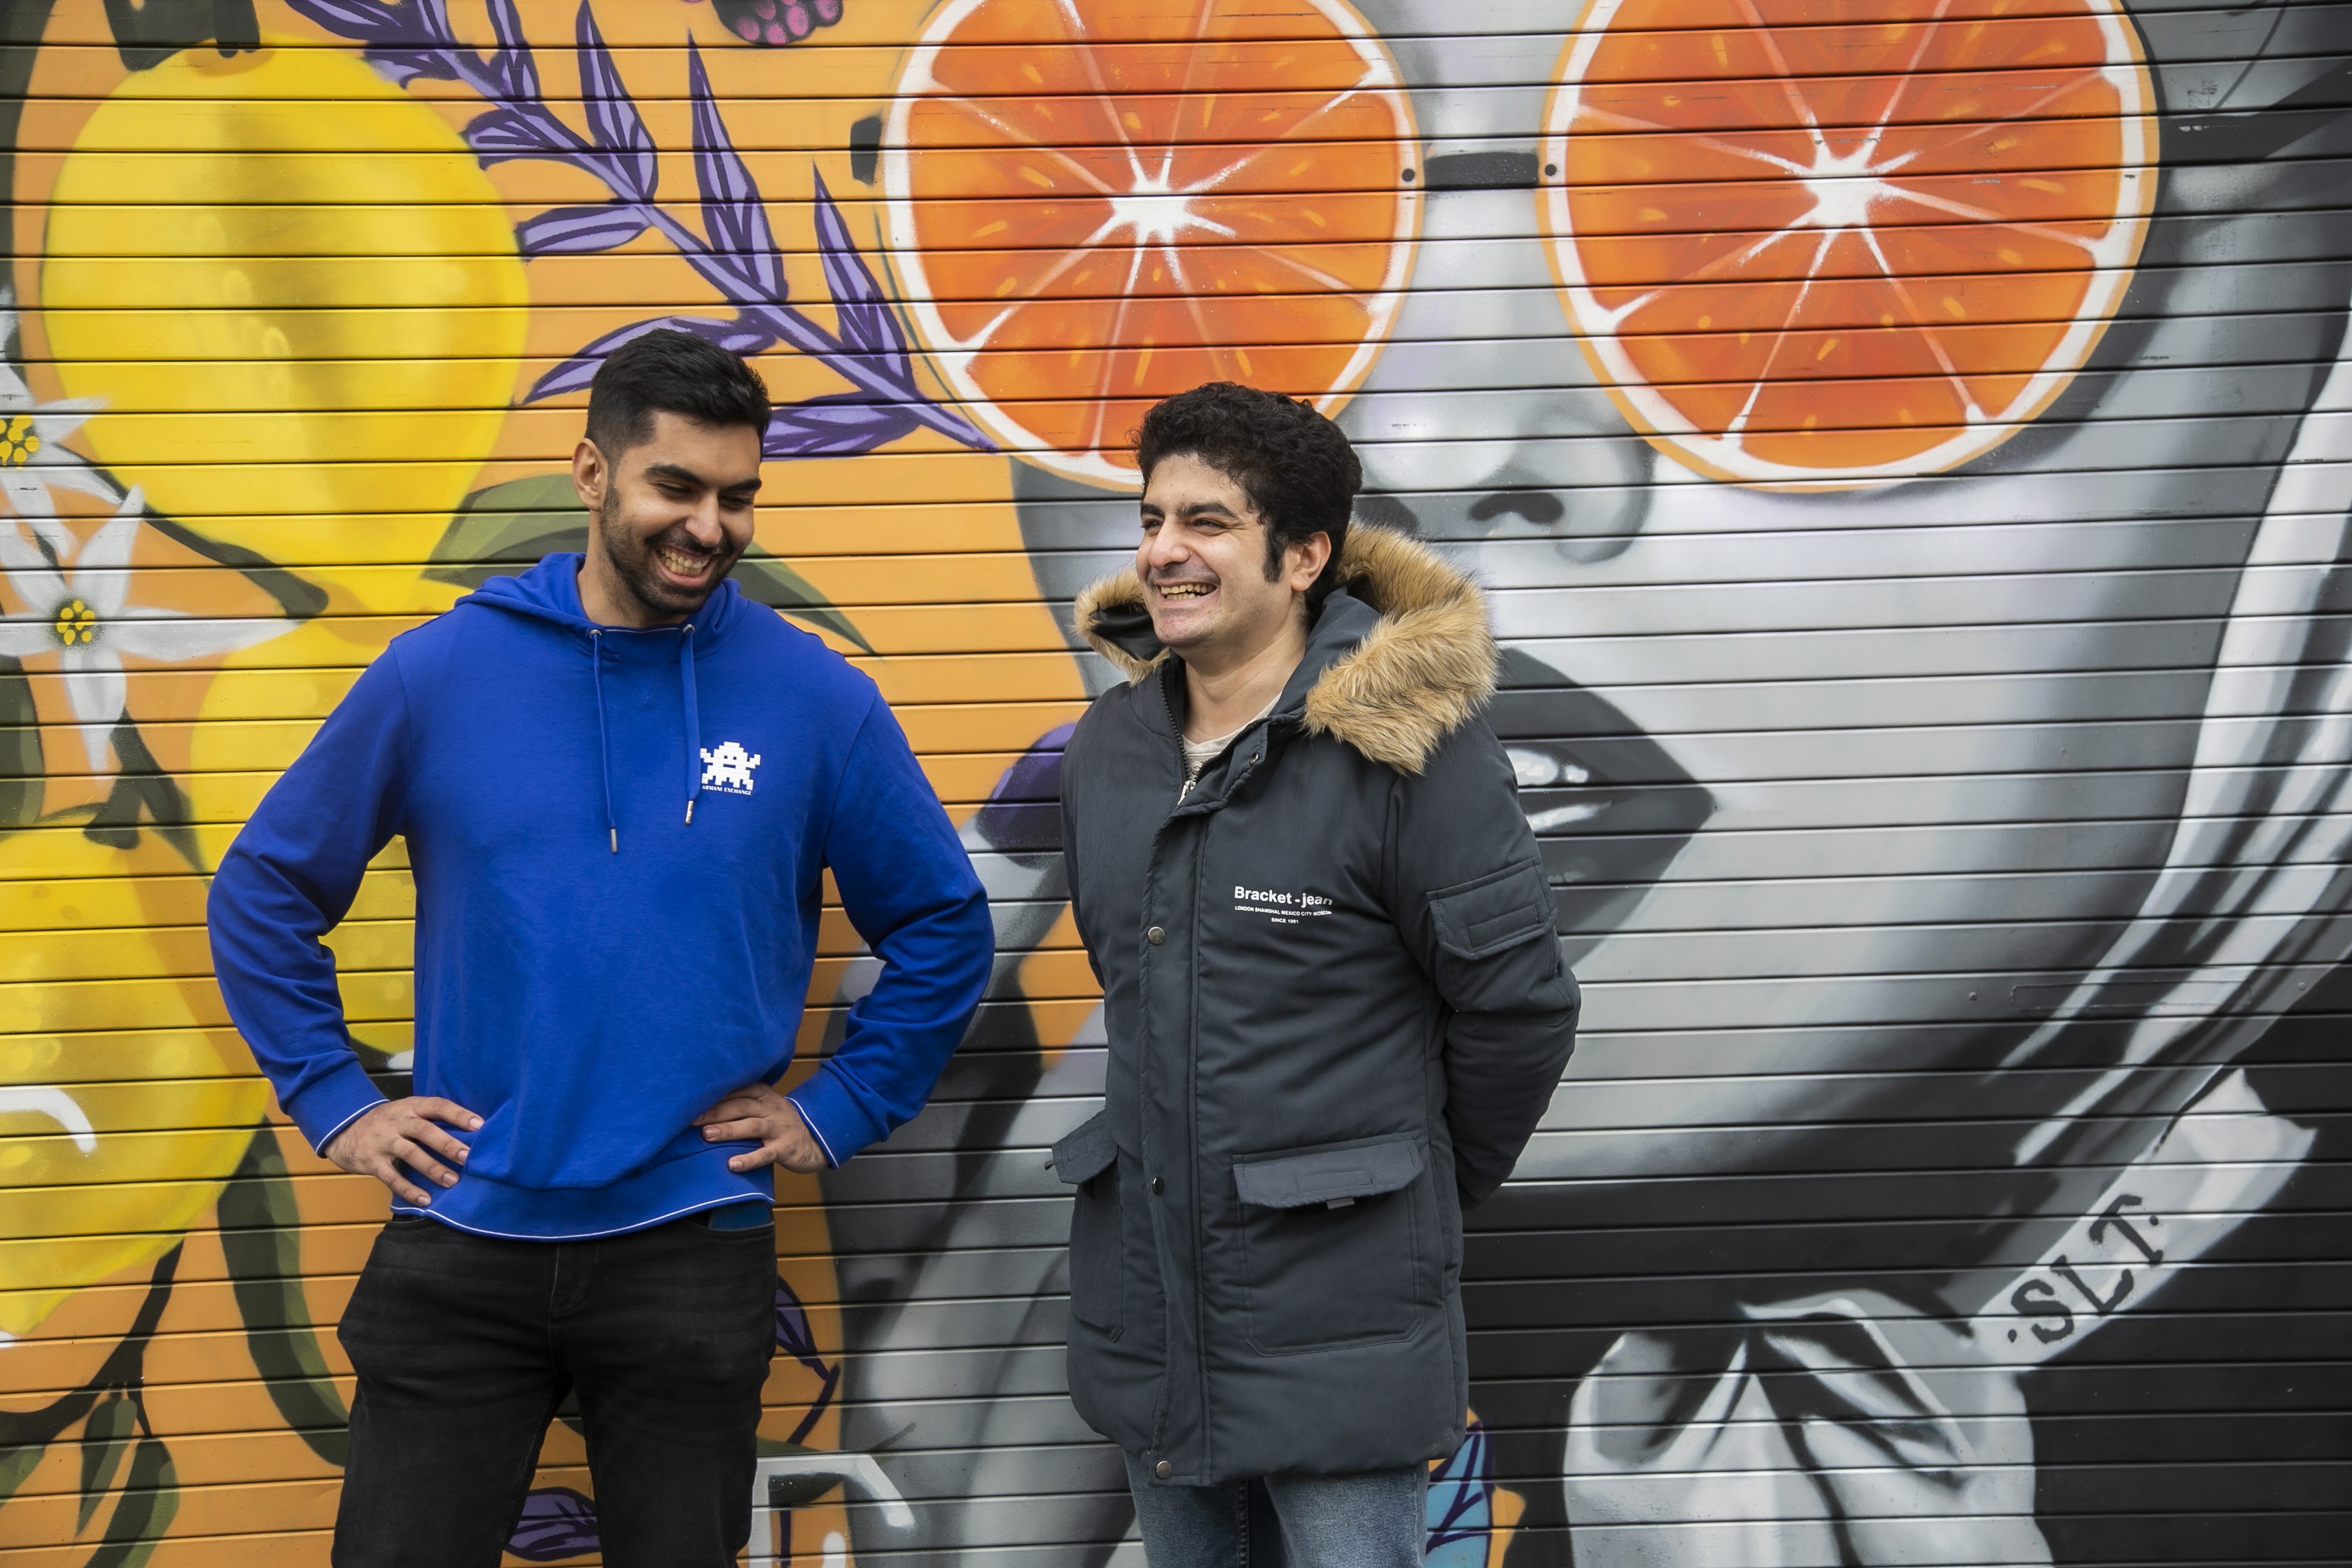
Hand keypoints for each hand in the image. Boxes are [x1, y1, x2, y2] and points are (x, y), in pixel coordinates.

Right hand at [323, 1096, 482, 1206]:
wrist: (345, 1130)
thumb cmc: (389, 1123)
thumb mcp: (407, 1112)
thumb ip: (431, 1119)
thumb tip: (469, 1134)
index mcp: (411, 1107)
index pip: (438, 1106)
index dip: (458, 1114)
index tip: (479, 1125)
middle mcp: (397, 1121)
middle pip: (424, 1130)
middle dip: (447, 1144)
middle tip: (467, 1157)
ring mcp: (383, 1141)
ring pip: (410, 1153)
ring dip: (432, 1168)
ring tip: (452, 1181)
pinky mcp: (371, 1161)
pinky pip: (391, 1177)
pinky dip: (408, 1189)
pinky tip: (424, 1199)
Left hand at [692, 1082, 825, 1173]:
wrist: (814, 1140)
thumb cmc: (778, 1124)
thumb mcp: (764, 1107)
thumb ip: (740, 1104)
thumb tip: (701, 1109)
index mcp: (764, 1095)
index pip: (738, 1090)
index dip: (715, 1095)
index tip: (691, 1101)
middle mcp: (772, 1108)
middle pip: (742, 1106)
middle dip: (716, 1112)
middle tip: (692, 1119)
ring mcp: (780, 1128)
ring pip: (752, 1126)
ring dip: (728, 1130)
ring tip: (707, 1135)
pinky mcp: (785, 1148)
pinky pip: (766, 1154)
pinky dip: (749, 1159)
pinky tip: (732, 1165)